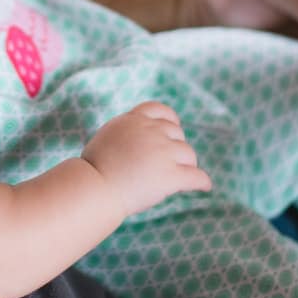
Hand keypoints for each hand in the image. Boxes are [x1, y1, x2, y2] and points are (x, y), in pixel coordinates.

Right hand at [81, 101, 211, 215]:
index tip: (172, 130)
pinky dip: (202, 182)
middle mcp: (151, 131)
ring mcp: (163, 152)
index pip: (160, 110)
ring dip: (187, 165)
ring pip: (188, 155)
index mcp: (133, 120)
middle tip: (171, 163)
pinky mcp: (171, 174)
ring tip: (182, 177)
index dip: (169, 121)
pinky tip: (204, 187)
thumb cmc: (93, 169)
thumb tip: (135, 140)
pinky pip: (196, 177)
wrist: (95, 187)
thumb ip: (126, 133)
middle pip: (177, 134)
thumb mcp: (107, 137)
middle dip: (175, 147)